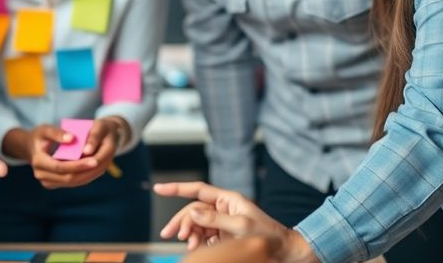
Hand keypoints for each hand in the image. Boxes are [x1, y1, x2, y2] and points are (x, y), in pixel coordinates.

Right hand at [25, 120, 118, 188]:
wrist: (30, 147)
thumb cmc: (39, 136)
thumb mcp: (45, 129)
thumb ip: (57, 133)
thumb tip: (71, 138)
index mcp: (38, 161)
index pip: (61, 167)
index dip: (78, 165)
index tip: (94, 160)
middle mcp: (41, 175)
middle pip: (68, 178)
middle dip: (86, 172)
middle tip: (102, 164)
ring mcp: (46, 181)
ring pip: (71, 183)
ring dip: (87, 176)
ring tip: (102, 166)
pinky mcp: (53, 183)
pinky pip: (71, 183)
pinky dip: (84, 177)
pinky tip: (96, 169)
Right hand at [155, 182, 320, 262]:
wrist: (284, 252)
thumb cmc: (268, 236)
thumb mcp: (240, 227)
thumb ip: (214, 219)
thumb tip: (192, 211)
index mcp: (228, 199)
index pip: (198, 190)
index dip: (176, 188)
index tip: (158, 189)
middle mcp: (224, 208)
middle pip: (194, 210)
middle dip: (180, 221)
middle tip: (168, 234)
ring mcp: (223, 222)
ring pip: (197, 225)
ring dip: (189, 234)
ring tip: (188, 244)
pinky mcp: (224, 235)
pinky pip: (204, 236)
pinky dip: (198, 242)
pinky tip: (197, 248)